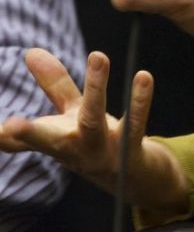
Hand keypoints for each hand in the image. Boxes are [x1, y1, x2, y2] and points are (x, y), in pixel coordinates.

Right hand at [0, 49, 186, 211]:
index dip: (8, 136)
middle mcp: (74, 150)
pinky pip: (134, 125)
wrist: (137, 180)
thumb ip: (54, 84)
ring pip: (93, 121)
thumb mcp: (72, 112)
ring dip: (96, 88)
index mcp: (55, 142)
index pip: (26, 137)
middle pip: (47, 139)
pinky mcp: (130, 153)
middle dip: (28, 133)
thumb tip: (31, 51)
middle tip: (10, 125)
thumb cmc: (96, 142)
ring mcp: (101, 153)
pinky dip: (139, 102)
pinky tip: (143, 76)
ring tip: (98, 56)